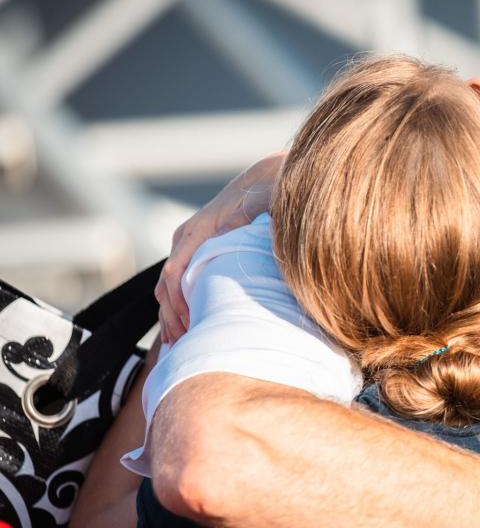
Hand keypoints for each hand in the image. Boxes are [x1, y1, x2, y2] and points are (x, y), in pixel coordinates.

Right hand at [155, 153, 284, 342]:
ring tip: (177, 345)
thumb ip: (253, 221)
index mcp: (198, 231)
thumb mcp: (261, 206)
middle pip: (166, 285)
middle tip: (181, 345)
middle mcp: (185, 237)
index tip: (191, 327)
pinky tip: (182, 330)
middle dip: (172, 317)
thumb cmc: (265, 196)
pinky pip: (176, 283)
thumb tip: (251, 236)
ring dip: (171, 316)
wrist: (262, 182)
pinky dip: (176, 306)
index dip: (179, 303)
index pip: (175, 274)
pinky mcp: (193, 251)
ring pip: (167, 287)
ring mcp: (186, 244)